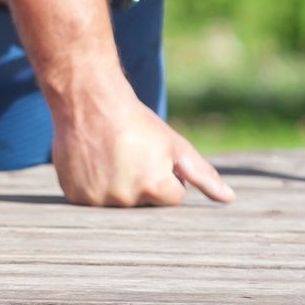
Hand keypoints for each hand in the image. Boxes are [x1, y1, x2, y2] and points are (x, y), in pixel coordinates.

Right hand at [50, 80, 234, 207]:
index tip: (150, 155)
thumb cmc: (137, 122)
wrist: (88, 100)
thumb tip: (229, 199)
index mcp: (156, 188)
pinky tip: (91, 163)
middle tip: (128, 155)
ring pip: (117, 203)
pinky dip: (92, 186)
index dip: (165, 174)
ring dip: (116, 186)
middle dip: (141, 184)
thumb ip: (204, 176)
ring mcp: (97, 200)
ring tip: (109, 157)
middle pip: (143, 204)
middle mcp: (125, 199)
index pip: (172, 197)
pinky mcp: (75, 197)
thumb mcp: (175, 146)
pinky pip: (91, 201)